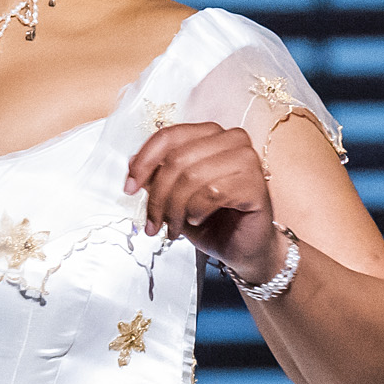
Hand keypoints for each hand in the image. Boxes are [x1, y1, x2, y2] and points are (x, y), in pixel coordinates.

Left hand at [125, 121, 282, 283]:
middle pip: (177, 158)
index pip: (169, 136)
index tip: (129, 188)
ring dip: (174, 209)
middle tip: (151, 223)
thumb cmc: (212, 221)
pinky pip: (212, 192)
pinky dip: (197, 211)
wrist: (243, 249)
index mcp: (210, 134)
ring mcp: (247, 159)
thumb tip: (132, 163)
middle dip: (158, 196)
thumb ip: (157, 177)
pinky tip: (198, 220)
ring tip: (172, 228)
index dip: (144, 161)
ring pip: (192, 176)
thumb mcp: (175, 197)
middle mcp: (231, 139)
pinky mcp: (255, 183)